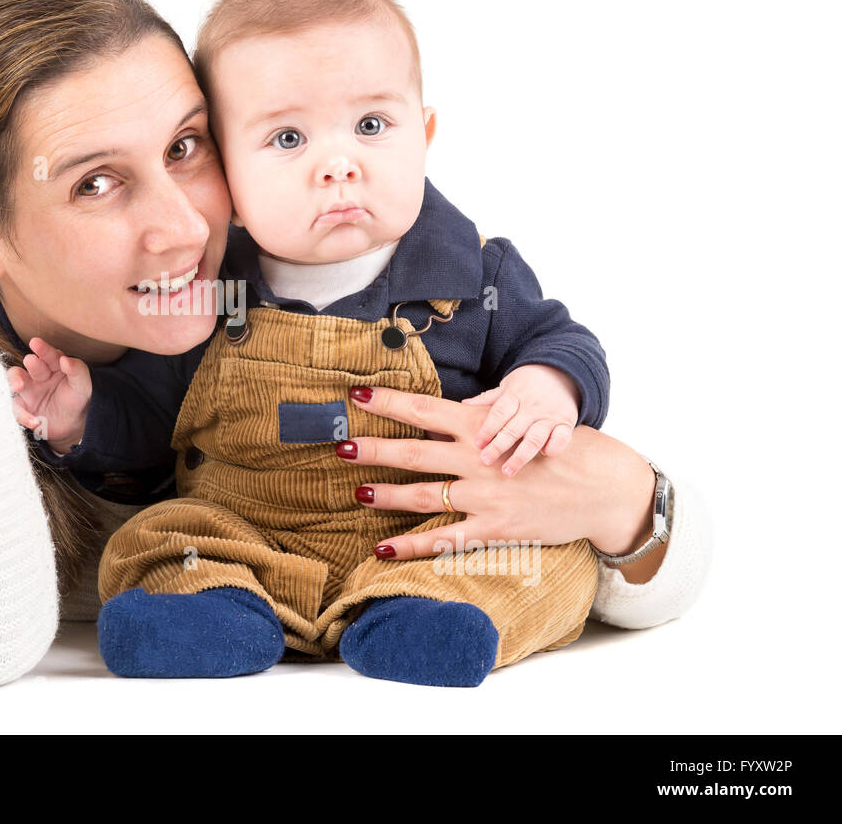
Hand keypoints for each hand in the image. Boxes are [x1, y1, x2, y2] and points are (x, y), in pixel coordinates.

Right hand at [7, 338, 92, 455]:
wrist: (74, 423)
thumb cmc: (78, 398)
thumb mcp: (83, 384)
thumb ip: (77, 370)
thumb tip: (65, 359)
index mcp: (54, 365)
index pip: (48, 355)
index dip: (42, 349)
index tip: (36, 342)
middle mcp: (39, 375)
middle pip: (30, 366)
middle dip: (30, 363)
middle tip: (30, 360)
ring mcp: (29, 391)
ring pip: (16, 382)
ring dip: (15, 381)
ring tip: (19, 386)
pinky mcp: (24, 408)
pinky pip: (18, 410)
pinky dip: (23, 416)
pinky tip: (34, 421)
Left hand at [341, 387, 658, 568]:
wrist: (604, 488)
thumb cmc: (562, 449)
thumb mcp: (521, 420)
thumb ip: (482, 415)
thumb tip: (446, 406)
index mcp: (482, 428)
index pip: (425, 410)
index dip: (388, 402)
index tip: (356, 394)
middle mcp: (478, 460)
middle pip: (414, 452)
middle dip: (373, 448)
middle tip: (339, 444)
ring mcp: (485, 497)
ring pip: (422, 495)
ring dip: (384, 493)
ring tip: (354, 490)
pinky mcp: (494, 529)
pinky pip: (444, 540)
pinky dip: (411, 546)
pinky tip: (382, 548)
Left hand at [462, 364, 579, 475]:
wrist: (562, 372)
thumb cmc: (528, 383)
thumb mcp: (508, 385)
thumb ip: (489, 398)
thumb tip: (464, 404)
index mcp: (515, 395)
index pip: (499, 413)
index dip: (488, 428)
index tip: (478, 443)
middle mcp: (532, 406)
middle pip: (513, 429)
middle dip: (499, 446)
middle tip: (485, 461)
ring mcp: (550, 415)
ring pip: (534, 438)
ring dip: (521, 456)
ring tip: (508, 471)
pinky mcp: (566, 423)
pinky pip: (562, 438)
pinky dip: (553, 447)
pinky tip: (544, 455)